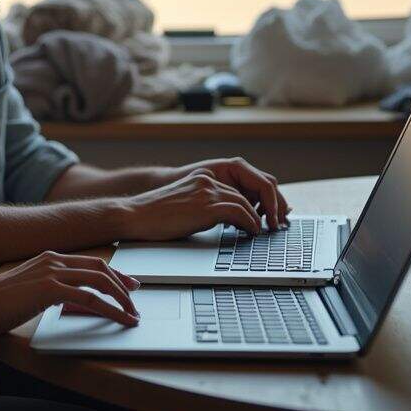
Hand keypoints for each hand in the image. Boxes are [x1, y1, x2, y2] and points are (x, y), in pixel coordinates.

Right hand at [0, 251, 140, 334]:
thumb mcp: (27, 291)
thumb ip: (46, 290)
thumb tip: (63, 300)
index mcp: (47, 257)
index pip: (88, 262)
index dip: (111, 273)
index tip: (125, 284)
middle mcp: (53, 260)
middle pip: (100, 267)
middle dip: (122, 283)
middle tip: (135, 297)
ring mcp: (53, 272)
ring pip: (100, 281)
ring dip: (121, 299)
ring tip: (131, 314)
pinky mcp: (52, 289)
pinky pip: (91, 299)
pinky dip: (110, 310)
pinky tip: (119, 319)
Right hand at [118, 159, 288, 240]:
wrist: (134, 216)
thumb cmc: (156, 217)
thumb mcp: (186, 206)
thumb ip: (207, 207)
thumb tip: (231, 222)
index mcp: (203, 177)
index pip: (241, 184)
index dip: (259, 198)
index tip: (268, 213)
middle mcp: (207, 179)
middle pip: (249, 190)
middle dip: (266, 207)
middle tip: (276, 223)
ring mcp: (206, 190)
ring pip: (245, 202)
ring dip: (258, 219)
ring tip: (263, 232)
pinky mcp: (205, 205)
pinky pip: (239, 212)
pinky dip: (249, 223)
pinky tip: (251, 233)